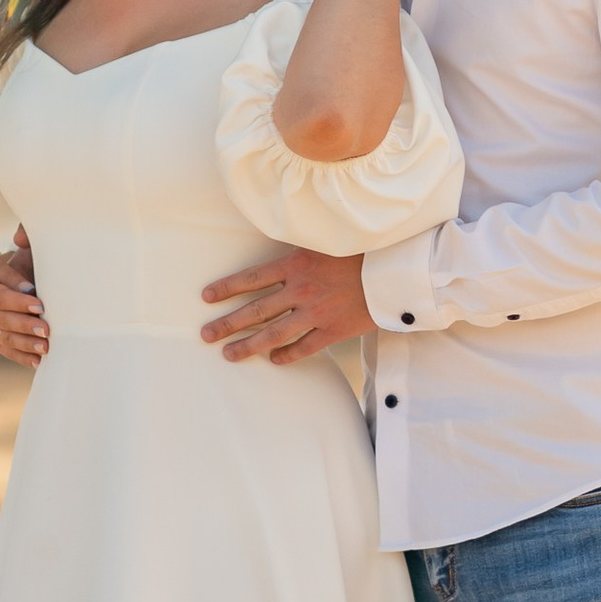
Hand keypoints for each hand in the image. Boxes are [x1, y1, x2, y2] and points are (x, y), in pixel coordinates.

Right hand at [0, 229, 48, 364]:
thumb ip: (10, 275)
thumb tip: (29, 289)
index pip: (0, 298)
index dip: (20, 303)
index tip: (40, 306)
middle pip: (4, 321)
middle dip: (26, 326)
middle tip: (46, 329)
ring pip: (6, 339)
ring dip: (26, 345)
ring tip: (45, 347)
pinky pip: (6, 351)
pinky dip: (22, 357)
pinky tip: (38, 361)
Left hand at [200, 245, 370, 361]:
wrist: (395, 269)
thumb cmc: (362, 249)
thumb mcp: (326, 240)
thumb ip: (302, 247)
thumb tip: (281, 244)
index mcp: (297, 264)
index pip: (252, 278)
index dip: (226, 287)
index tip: (206, 297)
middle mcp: (301, 290)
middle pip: (256, 311)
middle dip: (227, 323)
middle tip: (205, 335)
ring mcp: (317, 312)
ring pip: (274, 334)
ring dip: (249, 345)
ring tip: (229, 355)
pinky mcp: (334, 330)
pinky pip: (305, 347)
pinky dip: (287, 355)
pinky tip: (273, 360)